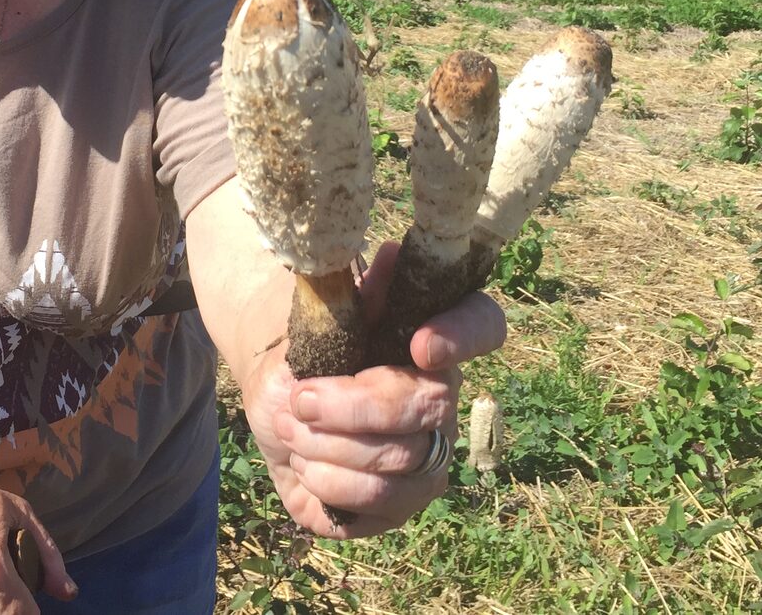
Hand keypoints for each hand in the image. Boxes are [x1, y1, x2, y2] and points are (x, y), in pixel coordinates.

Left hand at [240, 241, 505, 537]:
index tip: (421, 343)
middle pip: (427, 409)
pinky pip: (376, 505)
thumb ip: (358, 291)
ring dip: (330, 447)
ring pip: (399, 465)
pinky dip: (327, 483)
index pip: (484, 325)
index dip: (463, 334)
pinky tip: (304, 462)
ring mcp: (426, 459)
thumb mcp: (323, 315)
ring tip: (292, 427)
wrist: (277, 399)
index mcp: (434, 341)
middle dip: (352, 407)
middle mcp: (442, 402)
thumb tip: (392, 255)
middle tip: (300, 397)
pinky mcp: (397, 506)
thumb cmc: (309, 349)